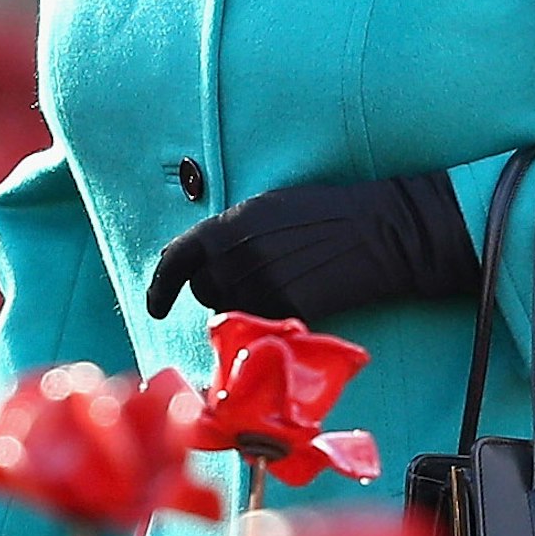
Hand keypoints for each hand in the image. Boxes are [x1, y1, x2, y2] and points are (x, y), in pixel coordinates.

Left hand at [144, 170, 482, 322]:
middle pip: (205, 292)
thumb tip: (203, 261)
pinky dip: (274, 320)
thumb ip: (230, 233)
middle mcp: (236, 256)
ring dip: (249, 305)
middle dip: (222, 288)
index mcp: (227, 226)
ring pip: (234, 313)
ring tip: (285, 279)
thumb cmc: (324, 214)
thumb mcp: (267, 209)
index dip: (160, 287)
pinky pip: (263, 327)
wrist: (378, 230)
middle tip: (260, 273)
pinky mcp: (286, 311)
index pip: (175, 260)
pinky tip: (301, 295)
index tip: (155, 308)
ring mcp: (261, 286)